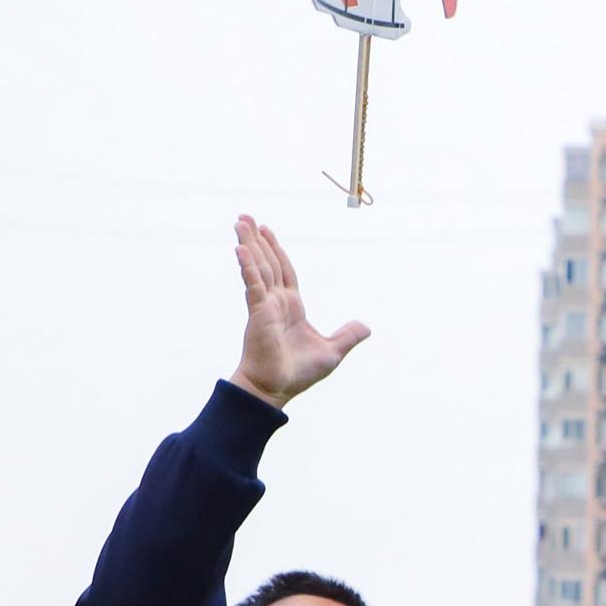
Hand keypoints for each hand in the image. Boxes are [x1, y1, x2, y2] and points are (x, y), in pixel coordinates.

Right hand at [228, 215, 368, 406]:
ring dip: (249, 244)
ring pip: (258, 267)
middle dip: (258, 239)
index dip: (276, 250)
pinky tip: (241, 249)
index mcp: (291, 306)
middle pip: (268, 262)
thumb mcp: (332, 352)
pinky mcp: (258, 312)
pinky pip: (253, 284)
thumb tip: (366, 327)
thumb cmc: (298, 373)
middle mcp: (276, 302)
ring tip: (240, 222)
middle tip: (245, 217)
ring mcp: (265, 305)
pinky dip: (248, 266)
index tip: (266, 231)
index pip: (284, 271)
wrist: (276, 388)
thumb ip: (347, 336)